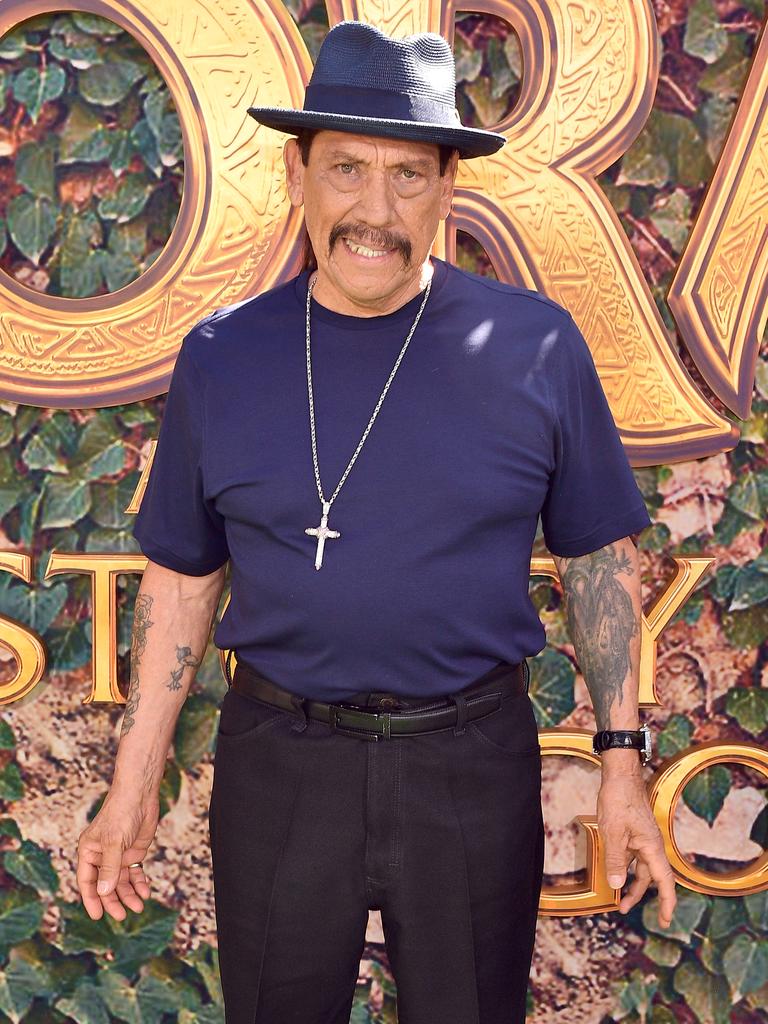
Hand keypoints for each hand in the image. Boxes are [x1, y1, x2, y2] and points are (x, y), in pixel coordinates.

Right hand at [76, 791, 158, 920]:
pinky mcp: (133, 852)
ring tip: (138, 907)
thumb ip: (110, 867)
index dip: (92, 899)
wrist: (140, 795)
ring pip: (121, 882)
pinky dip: (140, 883)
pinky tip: (146, 892)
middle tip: (122, 916)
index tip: (97, 916)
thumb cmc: (121, 814)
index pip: (87, 881)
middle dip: (113, 900)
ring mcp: (118, 855)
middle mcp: (102, 856)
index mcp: (88, 852)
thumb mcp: (114, 842)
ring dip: (129, 894)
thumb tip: (104, 891)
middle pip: (105, 885)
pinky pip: (135, 873)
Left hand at [597, 772, 676, 927]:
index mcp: (652, 847)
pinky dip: (626, 868)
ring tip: (619, 900)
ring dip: (632, 884)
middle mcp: (652, 845)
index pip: (664, 882)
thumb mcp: (613, 832)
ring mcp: (644, 839)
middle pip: (652, 878)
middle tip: (627, 911)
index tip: (665, 920)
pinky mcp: (635, 833)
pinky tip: (616, 873)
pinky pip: (634, 857)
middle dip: (641, 897)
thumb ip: (615, 859)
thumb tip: (617, 885)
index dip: (666, 903)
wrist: (620, 776)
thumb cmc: (619, 800)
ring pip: (642, 869)